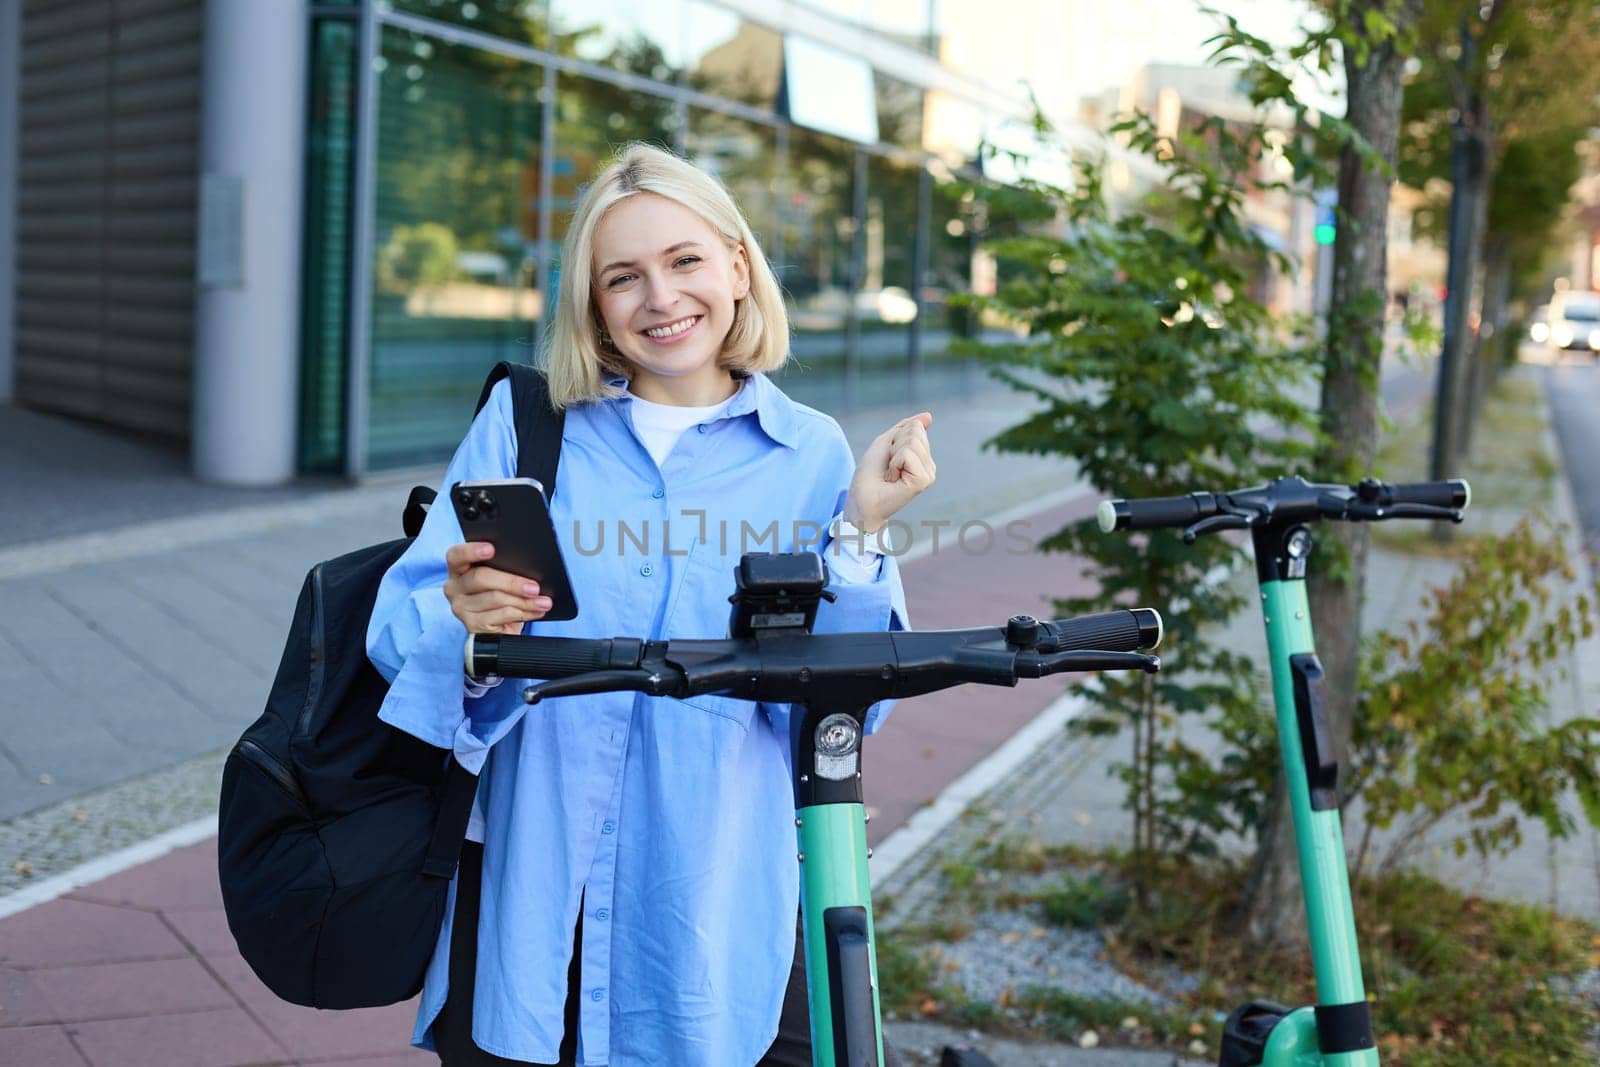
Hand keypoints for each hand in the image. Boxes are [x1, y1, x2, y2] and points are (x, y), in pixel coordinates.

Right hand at [443, 542, 552, 634]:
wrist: (500, 626)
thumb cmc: (502, 594)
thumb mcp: (501, 577)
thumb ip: (504, 567)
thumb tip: (527, 566)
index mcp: (458, 568)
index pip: (456, 555)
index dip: (472, 551)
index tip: (491, 549)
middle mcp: (454, 587)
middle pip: (481, 578)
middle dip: (512, 582)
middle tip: (534, 587)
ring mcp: (460, 608)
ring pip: (495, 598)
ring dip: (524, 601)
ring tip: (543, 601)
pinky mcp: (472, 625)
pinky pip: (501, 615)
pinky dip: (523, 613)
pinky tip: (536, 611)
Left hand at [844, 412, 935, 532]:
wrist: (861, 498)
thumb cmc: (870, 473)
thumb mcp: (887, 443)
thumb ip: (906, 428)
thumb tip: (929, 416)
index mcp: (922, 456)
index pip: (916, 428)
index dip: (895, 438)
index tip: (888, 457)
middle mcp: (929, 465)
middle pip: (915, 432)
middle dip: (894, 445)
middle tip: (888, 466)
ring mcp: (928, 474)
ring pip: (912, 442)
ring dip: (893, 455)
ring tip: (890, 473)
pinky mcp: (923, 481)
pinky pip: (908, 454)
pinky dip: (894, 463)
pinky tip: (893, 479)